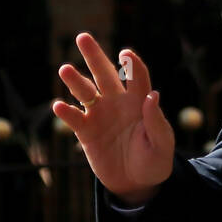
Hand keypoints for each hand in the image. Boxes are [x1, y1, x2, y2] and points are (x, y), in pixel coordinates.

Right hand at [53, 32, 174, 205]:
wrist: (137, 184)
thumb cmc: (155, 161)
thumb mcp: (161, 143)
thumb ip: (155, 121)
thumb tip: (152, 95)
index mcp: (139, 102)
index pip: (136, 76)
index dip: (131, 64)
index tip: (125, 54)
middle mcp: (117, 103)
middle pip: (104, 74)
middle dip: (94, 56)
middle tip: (82, 37)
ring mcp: (100, 116)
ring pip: (85, 92)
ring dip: (75, 81)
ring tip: (65, 69)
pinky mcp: (87, 133)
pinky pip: (74, 119)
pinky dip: (66, 113)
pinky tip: (59, 106)